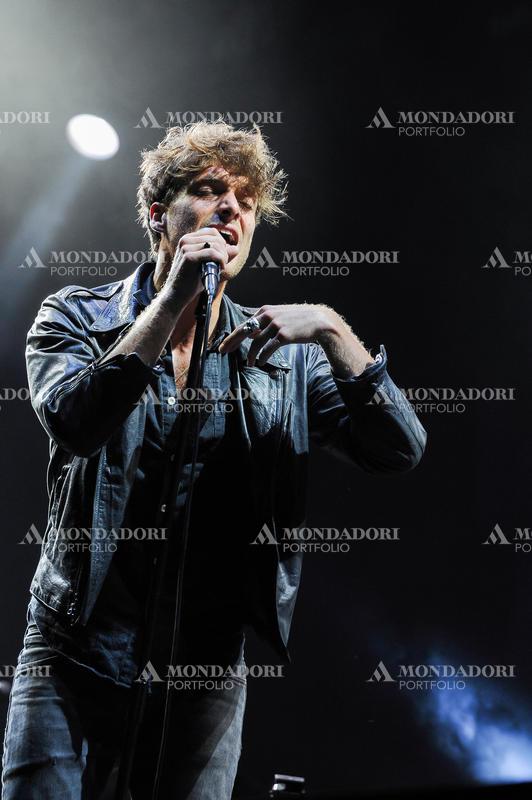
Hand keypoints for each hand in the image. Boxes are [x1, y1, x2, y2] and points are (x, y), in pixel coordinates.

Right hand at [164, 227, 228, 303]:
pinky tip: (220, 269)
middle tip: (222, 265)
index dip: (221, 244)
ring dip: (223, 256)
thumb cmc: (191, 282)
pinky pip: (212, 252)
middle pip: (215, 237)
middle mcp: (185, 240)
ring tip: (220, 268)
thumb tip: (236, 248)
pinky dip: (220, 260)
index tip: (221, 258)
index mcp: (188, 239)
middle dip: (224, 251)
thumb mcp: (207, 265)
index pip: (212, 232)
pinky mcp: (188, 256)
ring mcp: (185, 247)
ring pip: (215, 244)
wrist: (176, 295)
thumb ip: (220, 255)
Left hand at [219, 304, 338, 365]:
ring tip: (249, 364)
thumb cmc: (299, 320)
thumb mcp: (280, 316)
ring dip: (250, 355)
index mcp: (265, 310)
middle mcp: (268, 316)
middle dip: (231, 342)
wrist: (319, 321)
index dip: (232, 336)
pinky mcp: (283, 335)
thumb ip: (265, 323)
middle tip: (223, 352)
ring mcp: (276, 325)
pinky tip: (260, 362)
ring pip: (256, 343)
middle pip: (244, 331)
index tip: (224, 345)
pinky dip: (262, 357)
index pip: (244, 324)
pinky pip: (268, 349)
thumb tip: (251, 334)